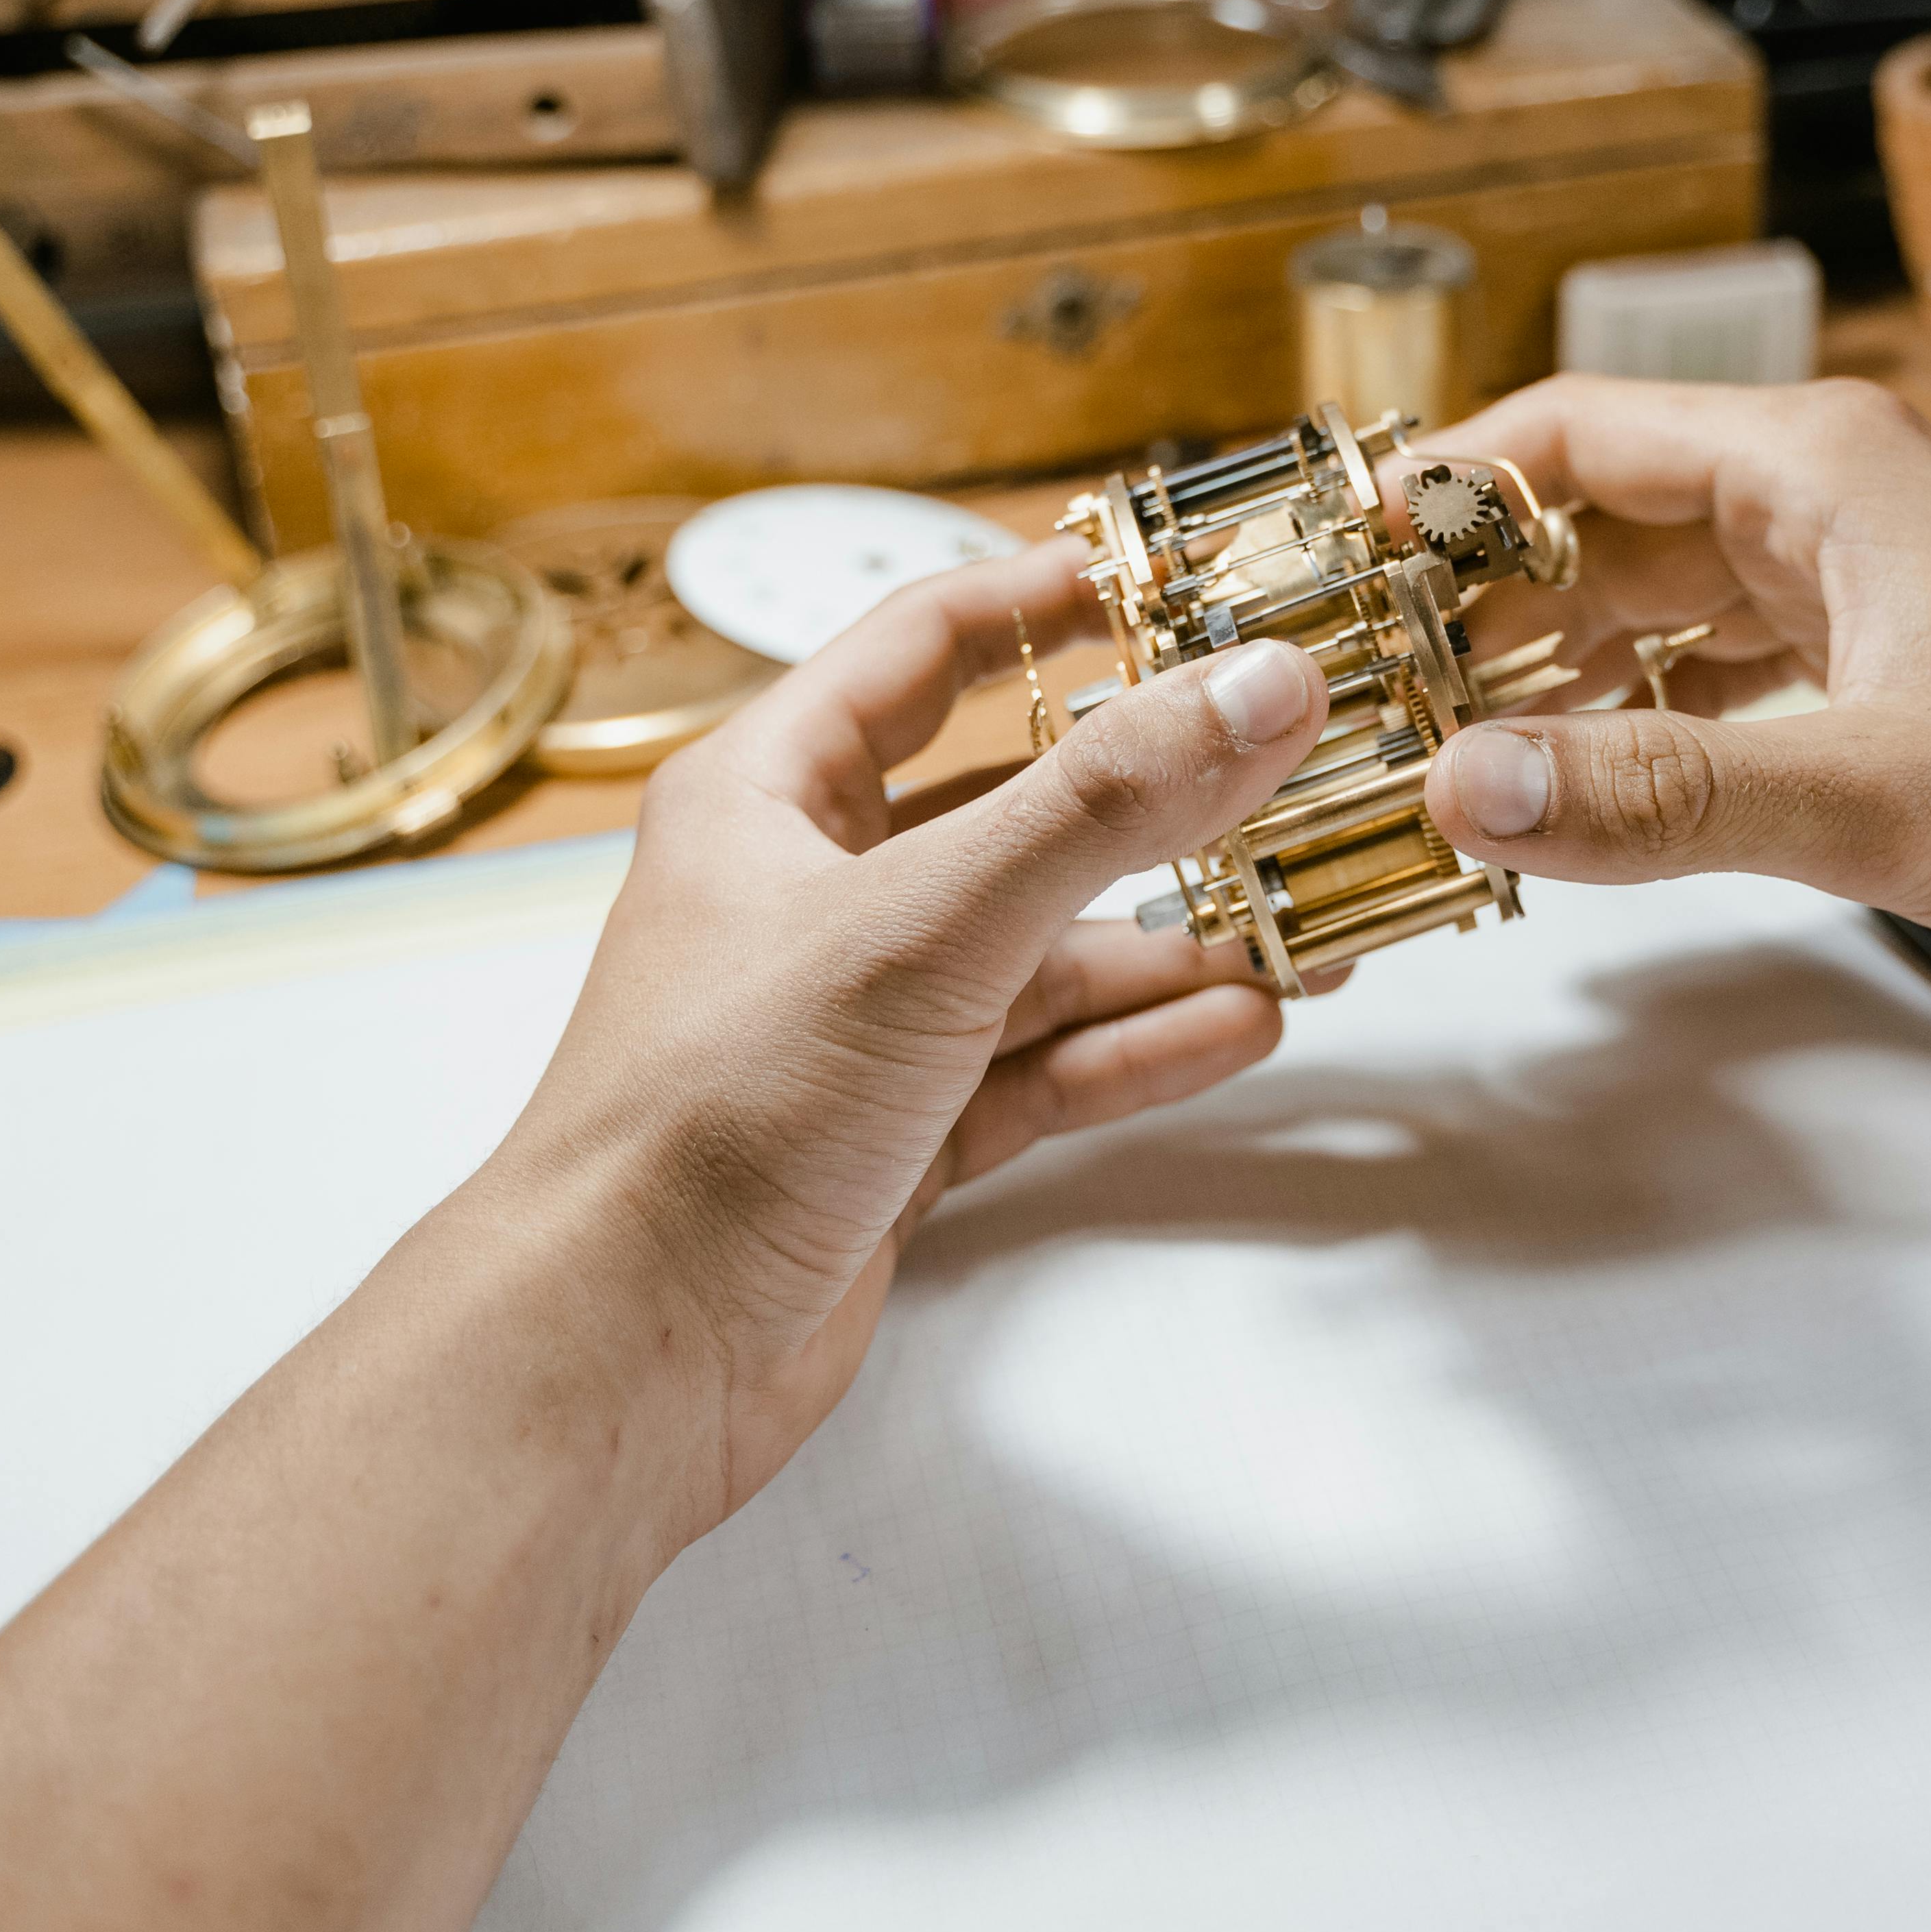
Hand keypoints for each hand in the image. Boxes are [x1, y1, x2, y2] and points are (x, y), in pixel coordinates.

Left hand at [492, 538, 1331, 1535]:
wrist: (622, 1352)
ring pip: (1045, 952)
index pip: (926, 643)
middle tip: (1289, 772)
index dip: (1050, 598)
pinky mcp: (897, 1133)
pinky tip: (1241, 1028)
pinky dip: (1135, 1048)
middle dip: (1158, 799)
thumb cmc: (712, 1115)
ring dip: (1172, 944)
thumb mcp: (928, 923)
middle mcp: (812, 893)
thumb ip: (1104, 805)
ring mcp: (860, 1020)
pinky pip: (1043, 1066)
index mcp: (770, 792)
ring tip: (1308, 932)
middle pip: (1015, 807)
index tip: (1182, 579)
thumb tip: (1258, 687)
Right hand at [1416, 375, 1930, 1015]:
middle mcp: (1830, 500)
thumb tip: (1469, 791)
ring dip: (1551, 671)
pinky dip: (1640, 719)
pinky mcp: (1891, 666)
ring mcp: (1863, 581)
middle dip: (1474, 605)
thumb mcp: (1871, 800)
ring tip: (1437, 752)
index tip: (1336, 565)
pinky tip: (1579, 786)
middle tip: (1358, 695)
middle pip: (1596, 522)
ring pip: (1656, 603)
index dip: (1440, 492)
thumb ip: (1657, 799)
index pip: (1570, 434)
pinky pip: (1720, 670)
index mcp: (1817, 465)